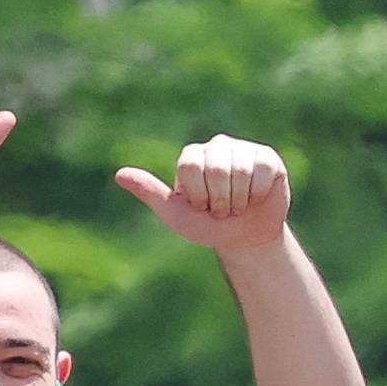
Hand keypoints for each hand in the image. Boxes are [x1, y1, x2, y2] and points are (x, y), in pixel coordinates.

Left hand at [115, 133, 290, 250]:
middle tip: (222, 209)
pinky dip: (258, 194)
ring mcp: (243, 149)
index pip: (190, 168)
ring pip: (240, 170)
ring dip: (240, 199)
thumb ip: (150, 193)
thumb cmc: (208, 227)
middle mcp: (216, 146)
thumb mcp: (176, 214)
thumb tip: (119, 174)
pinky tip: (256, 197)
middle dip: (220, 200)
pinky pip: (262, 171)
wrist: (244, 238)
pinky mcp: (267, 158)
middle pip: (215, 168)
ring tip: (238, 205)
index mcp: (191, 157)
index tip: (202, 207)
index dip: (198, 196)